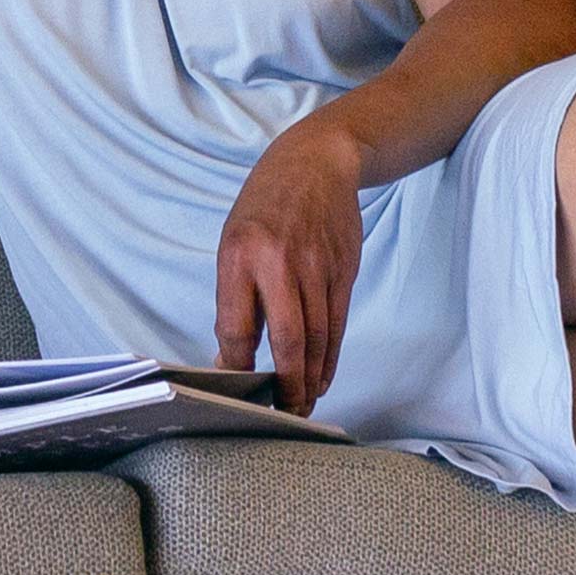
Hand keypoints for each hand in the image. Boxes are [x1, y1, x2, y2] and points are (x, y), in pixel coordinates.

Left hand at [213, 124, 363, 415]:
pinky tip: (322, 375)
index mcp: (239, 254)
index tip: (238, 392)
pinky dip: (330, 355)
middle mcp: (279, 261)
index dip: (237, 367)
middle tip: (284, 413)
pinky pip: (337, 322)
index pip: (237, 325)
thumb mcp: (233, 242)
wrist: (316, 162)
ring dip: (312, 378)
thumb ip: (234, 298)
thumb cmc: (265, 207)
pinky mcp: (344, 269)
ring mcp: (318, 266)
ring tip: (303, 404)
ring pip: (319, 337)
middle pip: (289, 339)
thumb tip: (231, 357)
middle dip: (288, 385)